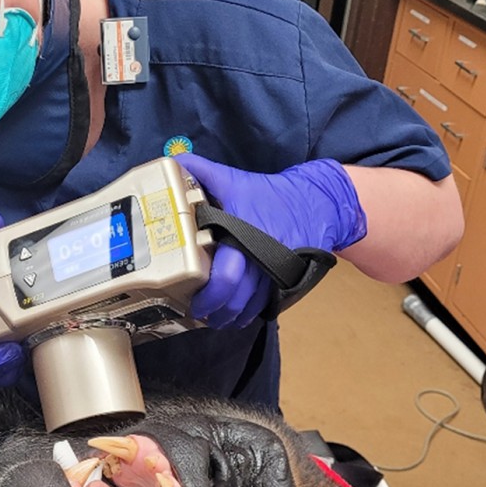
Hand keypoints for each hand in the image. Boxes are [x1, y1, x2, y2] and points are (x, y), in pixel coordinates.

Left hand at [179, 155, 366, 328]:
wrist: (316, 202)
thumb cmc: (268, 193)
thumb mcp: (232, 178)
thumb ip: (199, 172)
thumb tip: (169, 166)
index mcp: (242, 232)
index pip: (228, 273)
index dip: (210, 292)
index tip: (192, 299)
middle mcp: (260, 256)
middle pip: (238, 297)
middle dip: (217, 311)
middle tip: (200, 313)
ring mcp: (276, 272)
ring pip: (251, 306)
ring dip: (232, 317)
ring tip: (216, 320)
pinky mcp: (287, 281)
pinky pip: (266, 305)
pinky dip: (250, 314)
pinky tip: (237, 317)